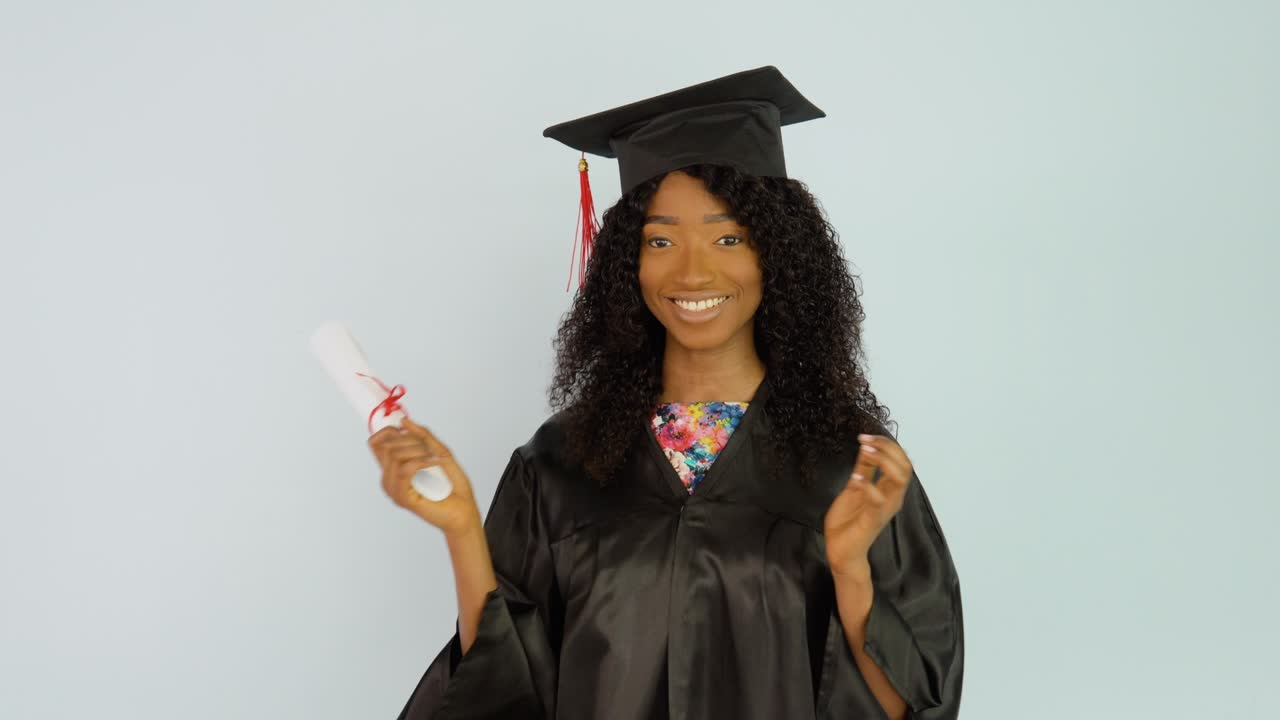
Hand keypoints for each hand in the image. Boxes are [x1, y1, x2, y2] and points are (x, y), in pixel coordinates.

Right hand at [368, 418, 482, 536]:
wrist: (464, 510)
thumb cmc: (453, 486)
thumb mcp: (439, 452)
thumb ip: (422, 436)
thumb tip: (404, 421)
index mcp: (394, 468)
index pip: (376, 443)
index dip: (388, 431)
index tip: (406, 429)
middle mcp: (390, 479)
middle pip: (387, 446)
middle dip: (412, 440)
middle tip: (430, 450)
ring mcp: (394, 489)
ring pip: (396, 455)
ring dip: (419, 451)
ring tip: (435, 459)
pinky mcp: (402, 498)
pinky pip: (405, 469)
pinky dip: (423, 461)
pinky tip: (435, 464)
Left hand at [823, 433, 913, 578]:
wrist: (841, 551)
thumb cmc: (849, 522)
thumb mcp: (855, 487)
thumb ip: (864, 470)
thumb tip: (867, 447)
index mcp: (889, 490)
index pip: (901, 461)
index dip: (888, 445)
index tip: (867, 436)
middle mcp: (892, 498)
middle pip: (905, 466)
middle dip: (888, 448)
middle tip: (867, 440)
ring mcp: (884, 509)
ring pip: (898, 479)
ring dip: (882, 460)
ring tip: (865, 452)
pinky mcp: (873, 520)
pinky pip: (878, 500)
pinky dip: (868, 485)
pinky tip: (856, 479)